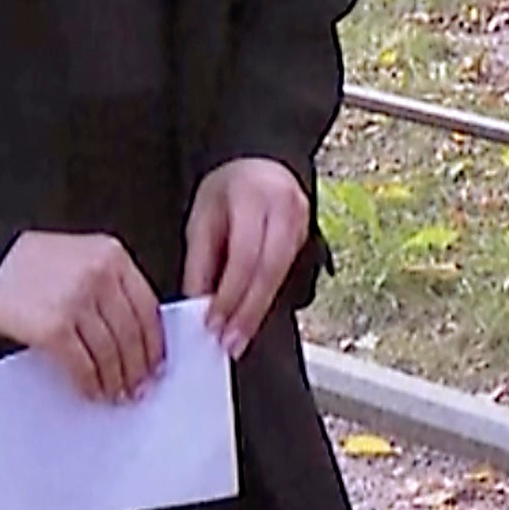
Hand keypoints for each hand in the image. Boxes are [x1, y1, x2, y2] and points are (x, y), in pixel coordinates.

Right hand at [0, 232, 165, 401]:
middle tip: (140, 386)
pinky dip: (91, 382)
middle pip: (132, 332)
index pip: (147, 306)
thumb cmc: (22, 261)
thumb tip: (130, 330)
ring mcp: (77, 301)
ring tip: (117, 394)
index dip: (154, 340)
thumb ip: (106, 282)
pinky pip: (83, 363)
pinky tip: (91, 390)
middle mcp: (100, 276)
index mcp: (111, 255)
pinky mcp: (53, 327)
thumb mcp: (76, 255)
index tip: (156, 361)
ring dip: (116, 379)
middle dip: (139, 366)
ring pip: (111, 352)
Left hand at [184, 156, 311, 358]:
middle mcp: (287, 209)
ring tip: (239, 338)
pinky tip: (252, 318)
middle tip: (230, 342)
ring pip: (281, 276)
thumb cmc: (227, 191)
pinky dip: (267, 299)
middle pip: (269, 271)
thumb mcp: (203, 218)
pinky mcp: (309, 237)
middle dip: (248, 312)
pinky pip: (287, 274)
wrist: (261, 167)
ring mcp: (303, 223)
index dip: (230, 294)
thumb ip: (201, 261)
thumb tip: (199, 306)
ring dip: (258, 312)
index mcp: (254, 197)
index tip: (213, 323)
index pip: (245, 255)